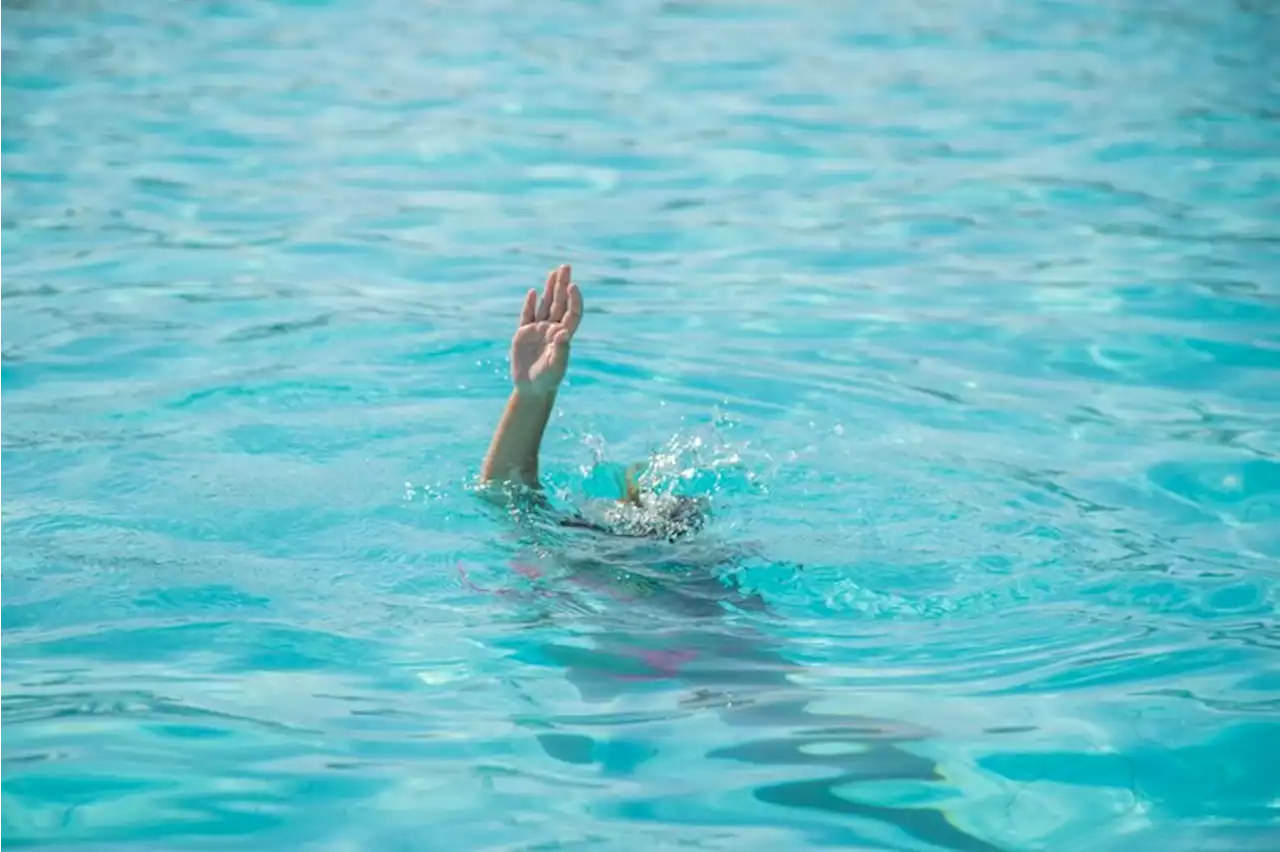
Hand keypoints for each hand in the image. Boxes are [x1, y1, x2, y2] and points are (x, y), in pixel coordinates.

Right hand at [511, 264, 582, 395]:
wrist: (532, 389)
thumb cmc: (548, 379)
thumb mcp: (555, 367)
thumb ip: (561, 350)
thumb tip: (564, 332)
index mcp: (563, 336)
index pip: (572, 312)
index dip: (574, 299)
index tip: (573, 285)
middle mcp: (552, 329)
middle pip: (559, 303)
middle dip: (562, 284)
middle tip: (566, 266)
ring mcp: (538, 330)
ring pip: (545, 305)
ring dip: (549, 289)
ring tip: (553, 272)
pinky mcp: (523, 335)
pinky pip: (527, 315)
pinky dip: (530, 304)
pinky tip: (533, 293)